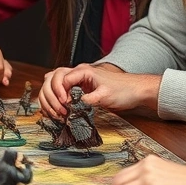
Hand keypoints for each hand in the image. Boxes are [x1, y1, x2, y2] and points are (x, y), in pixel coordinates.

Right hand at [38, 63, 158, 116]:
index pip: (60, 78)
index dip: (59, 92)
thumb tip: (73, 106)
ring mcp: (76, 81)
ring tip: (56, 113)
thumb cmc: (123, 90)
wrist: (136, 90)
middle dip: (51, 96)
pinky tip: (56, 112)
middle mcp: (77, 74)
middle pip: (51, 79)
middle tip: (59, 111)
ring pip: (52, 84)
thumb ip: (88, 99)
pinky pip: (59, 92)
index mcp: (83, 71)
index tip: (65, 105)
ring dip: (49, 98)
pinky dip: (53, 101)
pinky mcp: (77, 89)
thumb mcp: (105, 96)